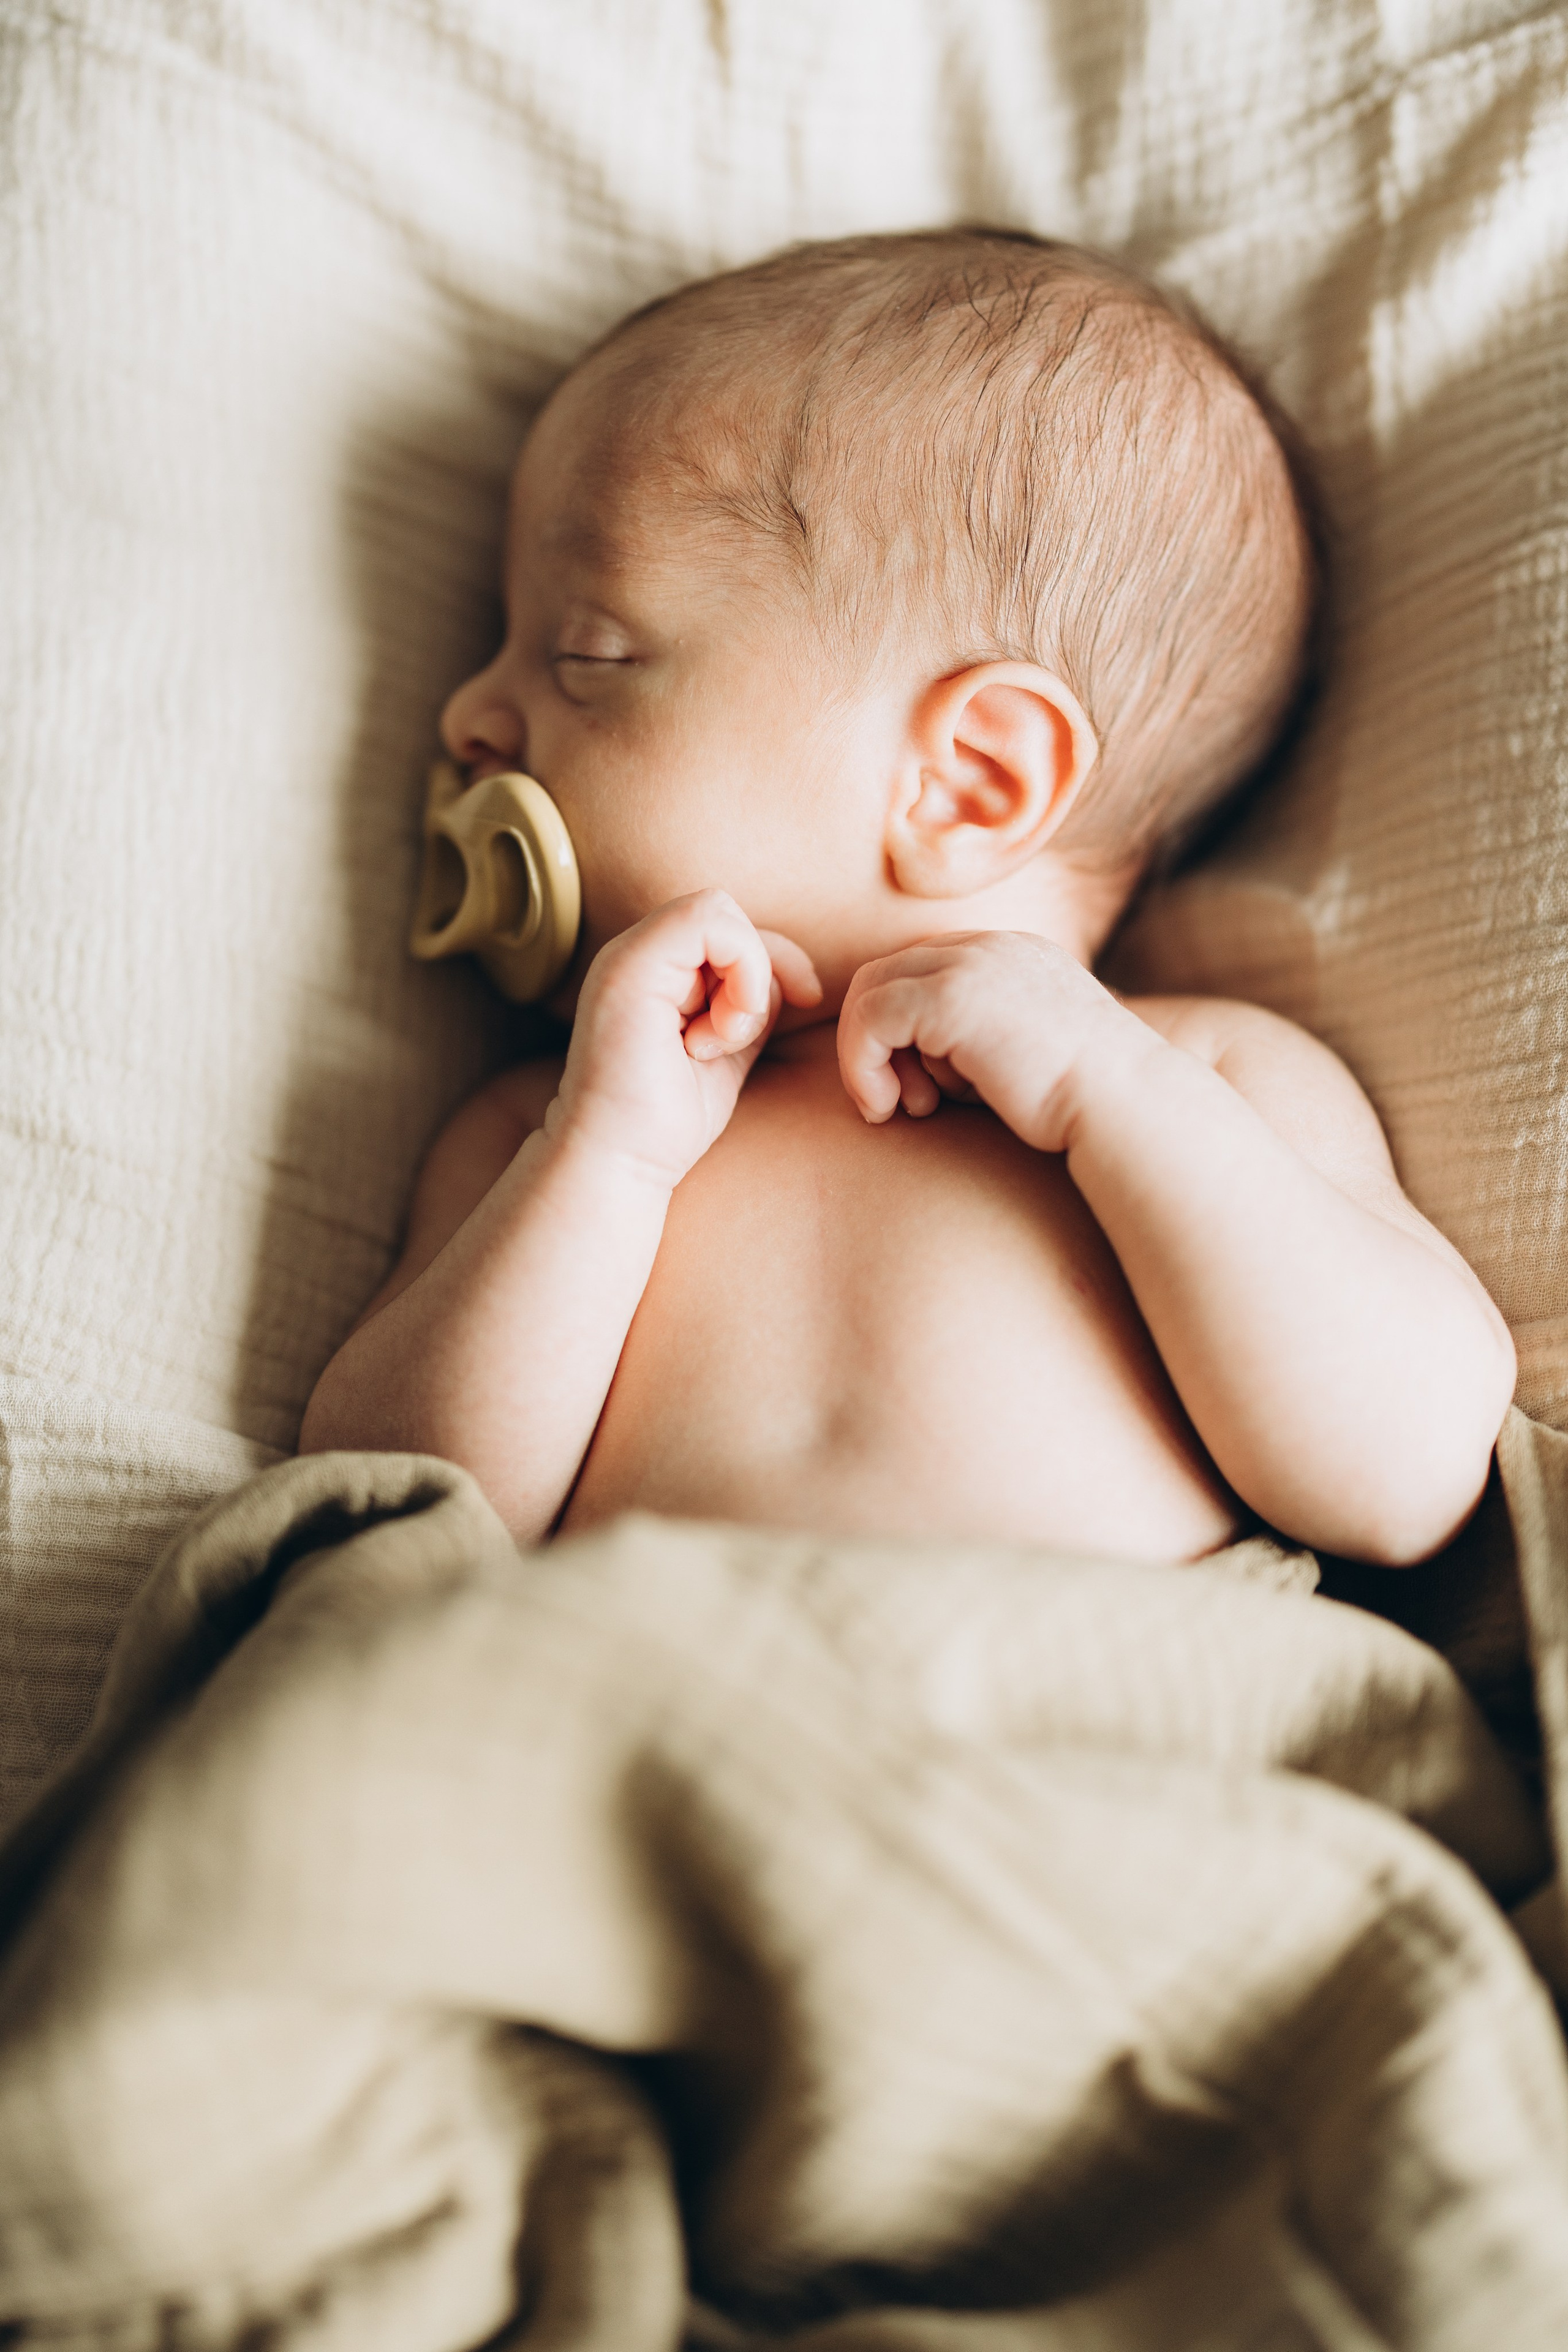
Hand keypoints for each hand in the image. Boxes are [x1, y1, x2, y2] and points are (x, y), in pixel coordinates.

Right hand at [551, 889, 820, 1187]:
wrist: (620, 1163)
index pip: (727, 928)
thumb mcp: (729, 1048)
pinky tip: (720, 1031)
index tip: (800, 1002)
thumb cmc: (667, 1122)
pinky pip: (707, 920)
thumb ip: (749, 1004)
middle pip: (727, 915)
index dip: (771, 959)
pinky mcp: (629, 967)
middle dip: (758, 969)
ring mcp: (627, 956)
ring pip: (719, 912)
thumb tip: (789, 978)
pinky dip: (740, 971)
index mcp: (655, 971)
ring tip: (718, 1041)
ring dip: (745, 979)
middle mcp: (636, 955)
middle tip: (737, 1034)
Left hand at [836, 930, 1154, 1153]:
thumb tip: (915, 1063)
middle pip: (886, 975)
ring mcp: (969, 965)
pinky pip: (869, 1019)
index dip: (900, 1032)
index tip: (916, 1090)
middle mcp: (988, 947)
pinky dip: (860, 1066)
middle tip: (895, 1102)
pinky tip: (886, 1108)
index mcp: (1009, 955)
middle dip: (875, 1043)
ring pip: (869, 994)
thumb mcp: (1021, 1053)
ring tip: (898, 1108)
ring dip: (866, 1059)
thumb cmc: (1081, 1101)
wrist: (1125, 1104)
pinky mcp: (950, 998)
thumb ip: (972, 1041)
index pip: (919, 972)